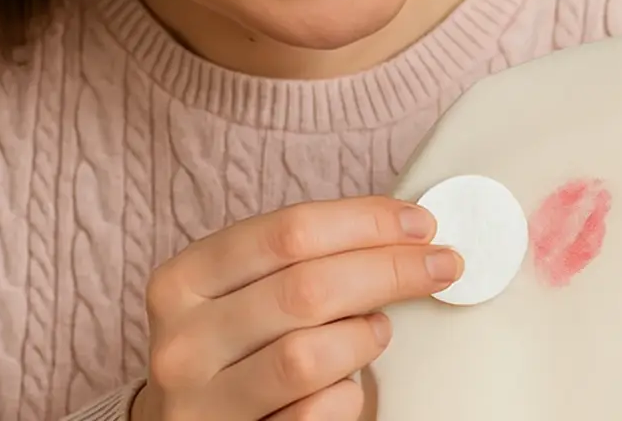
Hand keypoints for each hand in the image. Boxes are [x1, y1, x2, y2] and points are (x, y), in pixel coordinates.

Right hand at [131, 196, 461, 420]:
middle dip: (389, 270)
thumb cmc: (231, 345)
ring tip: (378, 330)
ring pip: (307, 356)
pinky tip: (349, 383)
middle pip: (306, 288)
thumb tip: (404, 231)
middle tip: (439, 266)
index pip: (288, 232)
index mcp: (182, 280)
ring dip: (363, 337)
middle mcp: (182, 341)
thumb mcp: (240, 292)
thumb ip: (297, 260)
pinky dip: (346, 394)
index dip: (366, 221)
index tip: (421, 224)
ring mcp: (202, 403)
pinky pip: (312, 415)